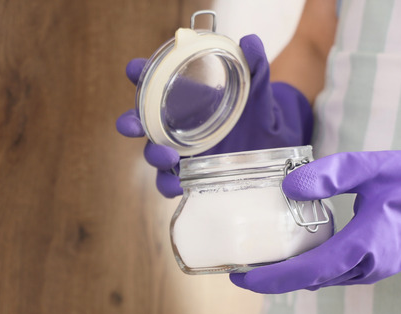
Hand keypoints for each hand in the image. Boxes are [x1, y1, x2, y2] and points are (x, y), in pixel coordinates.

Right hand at [116, 35, 313, 197]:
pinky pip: (169, 182)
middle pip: (141, 121)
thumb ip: (255, 67)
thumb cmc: (255, 113)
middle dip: (130, 122)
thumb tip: (251, 41)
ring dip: (153, 155)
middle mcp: (174, 123)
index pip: (153, 79)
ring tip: (168, 157)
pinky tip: (178, 186)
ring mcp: (179, 149)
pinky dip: (169, 185)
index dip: (139, 73)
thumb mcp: (258, 92)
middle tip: (133, 124)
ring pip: (152, 153)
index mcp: (184, 95)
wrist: (270, 146)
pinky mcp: (188, 174)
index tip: (134, 69)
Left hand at [230, 118, 400, 293]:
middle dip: (269, 280)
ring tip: (252, 261)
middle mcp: (367, 267)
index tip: (240, 276)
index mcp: (367, 245)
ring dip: (286, 276)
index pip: (309, 272)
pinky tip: (285, 255)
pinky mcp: (369, 269)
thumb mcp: (370, 166)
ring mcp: (370, 272)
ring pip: (318, 280)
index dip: (271, 279)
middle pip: (307, 281)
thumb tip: (288, 185)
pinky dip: (304, 270)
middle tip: (234, 267)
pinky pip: (330, 275)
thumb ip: (331, 174)